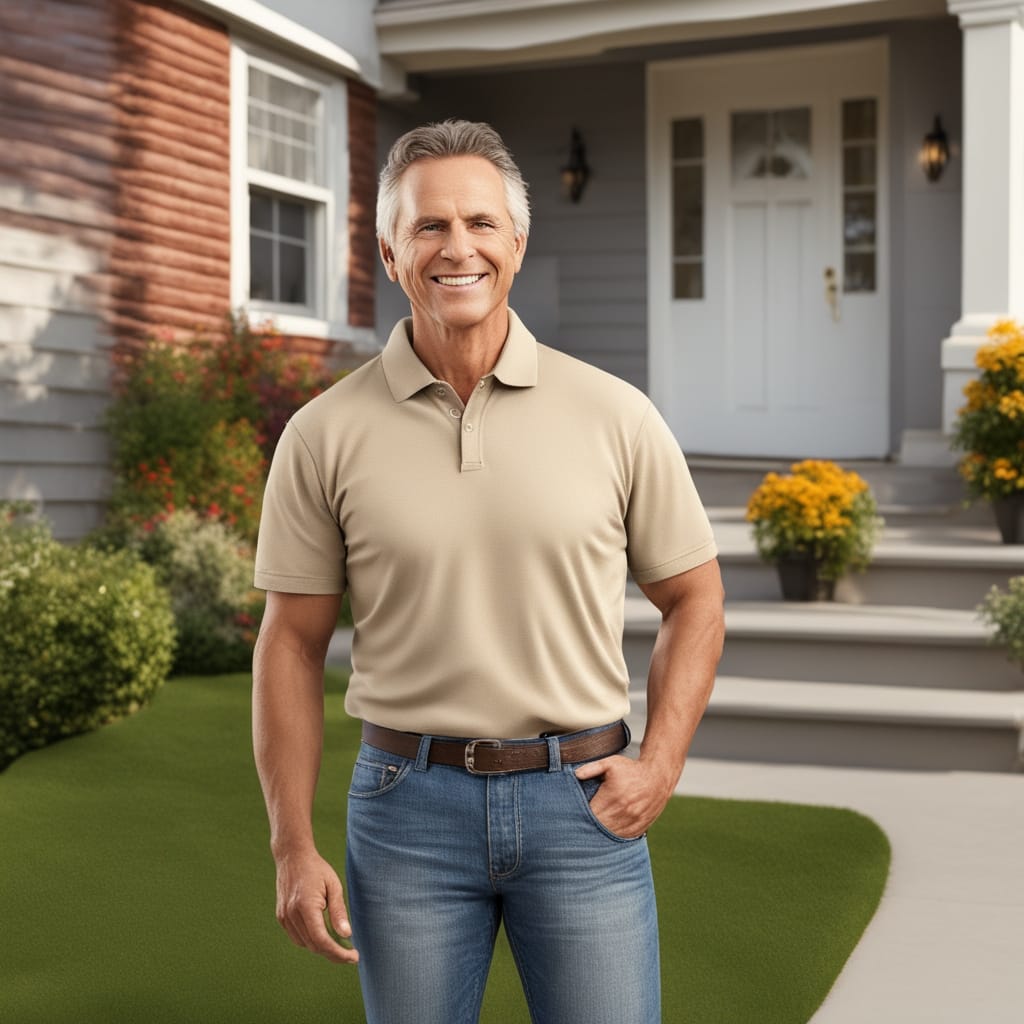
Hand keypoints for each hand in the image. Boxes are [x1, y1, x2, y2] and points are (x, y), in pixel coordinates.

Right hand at [274, 848, 358, 963]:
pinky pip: (297, 938)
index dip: (338, 953)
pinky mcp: (281, 917)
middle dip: (334, 953)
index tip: (354, 957)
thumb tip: (346, 935)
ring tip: (340, 945)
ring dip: (322, 948)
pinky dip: (311, 941)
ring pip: (305, 944)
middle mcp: (291, 914)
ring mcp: (284, 917)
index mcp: (305, 906)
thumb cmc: (316, 869)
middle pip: (314, 946)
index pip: (322, 940)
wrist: (292, 857)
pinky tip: (323, 935)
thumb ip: (339, 911)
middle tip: (351, 954)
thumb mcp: (333, 885)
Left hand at [574, 755, 674, 838]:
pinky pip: (624, 839)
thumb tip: (576, 774)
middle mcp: (622, 813)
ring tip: (592, 832)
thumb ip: (592, 768)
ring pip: (610, 837)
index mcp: (612, 798)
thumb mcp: (611, 763)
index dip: (580, 817)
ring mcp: (632, 822)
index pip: (590, 815)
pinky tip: (607, 834)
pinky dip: (614, 838)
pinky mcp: (640, 828)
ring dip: (600, 835)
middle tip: (579, 825)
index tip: (574, 816)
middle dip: (588, 827)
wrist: (658, 777)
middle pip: (598, 829)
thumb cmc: (631, 769)